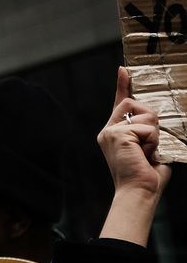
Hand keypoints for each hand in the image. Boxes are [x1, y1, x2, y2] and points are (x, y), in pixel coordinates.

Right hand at [100, 67, 170, 199]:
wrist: (139, 192)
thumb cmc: (146, 176)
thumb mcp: (148, 149)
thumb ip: (146, 132)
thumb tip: (152, 122)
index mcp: (114, 133)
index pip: (120, 103)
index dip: (122, 85)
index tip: (124, 70)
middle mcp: (109, 130)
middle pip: (134, 104)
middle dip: (150, 120)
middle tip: (150, 145)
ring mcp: (111, 131)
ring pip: (144, 115)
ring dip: (153, 134)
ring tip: (147, 153)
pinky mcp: (117, 134)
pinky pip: (146, 128)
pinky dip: (152, 141)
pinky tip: (144, 154)